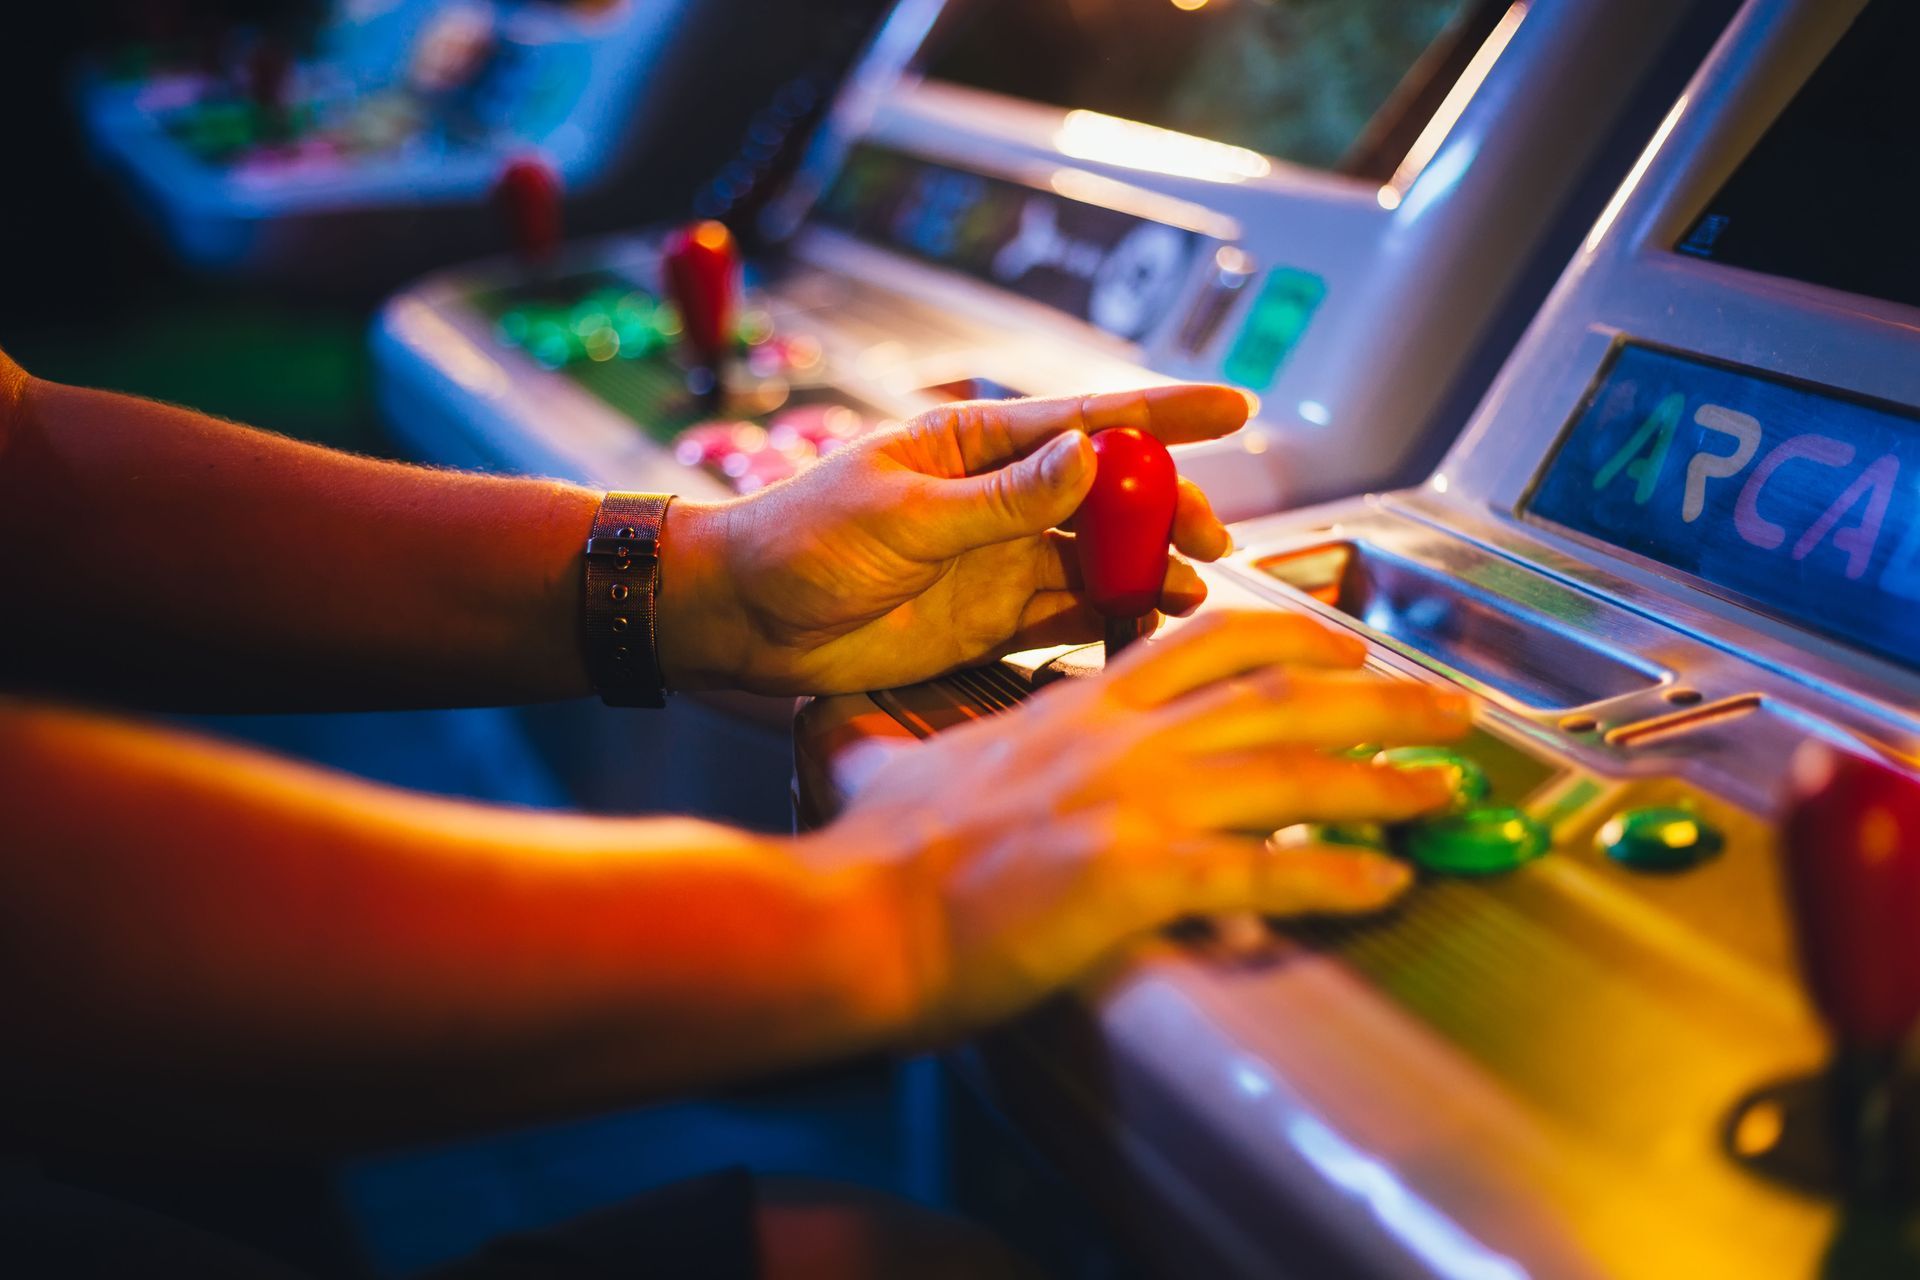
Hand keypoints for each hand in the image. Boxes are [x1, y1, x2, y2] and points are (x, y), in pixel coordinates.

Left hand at [656, 386, 1243, 694]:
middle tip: (1212, 538)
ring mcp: (1002, 559)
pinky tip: (1148, 624)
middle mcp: (1001, 498)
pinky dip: (1114, 618)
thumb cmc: (801, 541)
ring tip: (1190, 591)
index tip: (1236, 407)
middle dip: (1168, 509)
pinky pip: (1071, 613)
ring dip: (1149, 569)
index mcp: (975, 445)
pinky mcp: (994, 619)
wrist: (743, 620)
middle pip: (1111, 495)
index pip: (1087, 419)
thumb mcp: (900, 514)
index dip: (1165, 414)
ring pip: (1100, 558)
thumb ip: (999, 499)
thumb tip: (1088, 458)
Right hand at [819, 611, 1470, 1039]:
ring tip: (1448, 790)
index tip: (1346, 644)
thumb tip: (841, 732)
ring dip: (1384, 777)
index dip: (1294, 634)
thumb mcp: (888, 763)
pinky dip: (1335, 877)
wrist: (853, 918)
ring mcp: (1132, 803)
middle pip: (1280, 692)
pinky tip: (1385, 885)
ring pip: (1290, 768)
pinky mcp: (1134, 879)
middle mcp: (1120, 739)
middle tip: (1451, 708)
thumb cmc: (874, 854)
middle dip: (1380, 695)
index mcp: (1079, 706)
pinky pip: (1263, 871)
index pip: (1207, 639)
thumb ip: (893, 741)